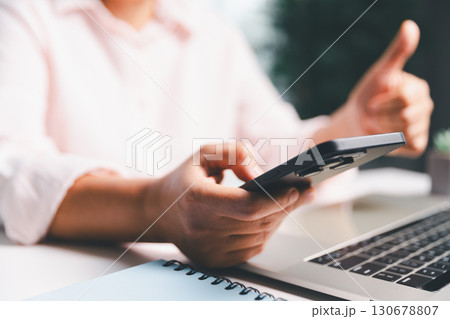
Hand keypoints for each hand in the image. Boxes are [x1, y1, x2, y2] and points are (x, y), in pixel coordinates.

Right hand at [146, 143, 313, 267]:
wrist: (160, 211)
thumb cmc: (185, 179)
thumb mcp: (205, 154)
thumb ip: (234, 152)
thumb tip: (259, 172)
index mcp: (197, 200)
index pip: (247, 206)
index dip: (276, 199)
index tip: (297, 189)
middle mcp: (202, 229)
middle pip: (259, 222)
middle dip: (287, 206)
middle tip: (307, 192)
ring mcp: (208, 249)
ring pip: (259, 237)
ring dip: (278, 219)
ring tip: (291, 202)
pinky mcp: (214, 260)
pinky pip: (252, 248)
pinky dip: (266, 232)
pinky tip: (271, 218)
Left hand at [338, 20, 432, 155]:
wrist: (356, 121)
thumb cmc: (368, 95)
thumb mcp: (380, 73)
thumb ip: (397, 52)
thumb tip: (410, 26)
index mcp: (418, 89)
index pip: (406, 97)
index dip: (384, 102)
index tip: (373, 102)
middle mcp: (424, 108)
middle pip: (405, 115)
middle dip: (382, 116)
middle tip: (374, 114)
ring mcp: (422, 127)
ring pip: (404, 131)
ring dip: (383, 129)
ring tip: (377, 125)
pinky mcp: (416, 145)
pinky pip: (407, 145)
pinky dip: (392, 143)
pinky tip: (386, 136)